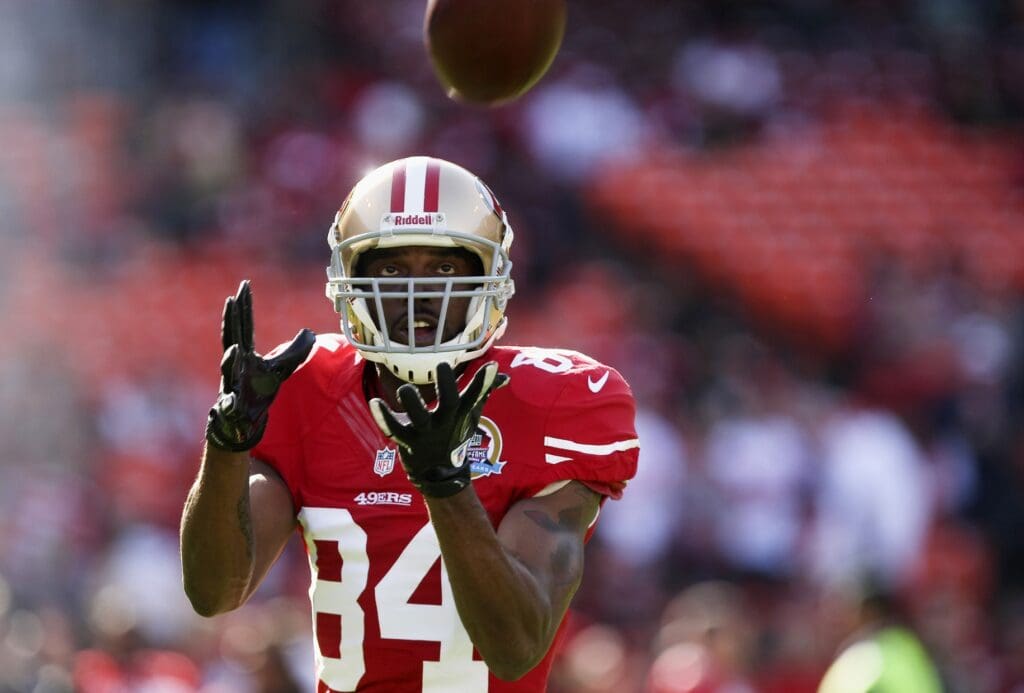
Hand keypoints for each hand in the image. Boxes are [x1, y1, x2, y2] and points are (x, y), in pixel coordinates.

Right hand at [206, 280, 315, 451]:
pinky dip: (230, 395)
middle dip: (232, 318)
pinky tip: (232, 387)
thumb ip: (295, 351)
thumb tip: (309, 332)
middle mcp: (234, 364)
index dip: (244, 306)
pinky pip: (229, 401)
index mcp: (245, 353)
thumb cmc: (259, 390)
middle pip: (232, 337)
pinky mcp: (232, 405)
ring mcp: (231, 383)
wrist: (244, 419)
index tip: (244, 285)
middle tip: (233, 297)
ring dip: (230, 358)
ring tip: (236, 349)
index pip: (244, 325)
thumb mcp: (282, 369)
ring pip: (228, 367)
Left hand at [369, 362, 508, 497]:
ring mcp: (425, 432)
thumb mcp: (471, 414)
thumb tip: (504, 376)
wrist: (440, 474)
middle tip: (443, 366)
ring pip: (419, 417)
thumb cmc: (454, 435)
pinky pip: (394, 429)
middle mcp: (444, 421)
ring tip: (405, 389)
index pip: (475, 395)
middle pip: (449, 403)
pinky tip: (375, 402)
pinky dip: (384, 417)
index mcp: (459, 413)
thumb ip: (484, 391)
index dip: (483, 382)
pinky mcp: (407, 441)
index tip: (491, 366)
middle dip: (446, 385)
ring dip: (413, 403)